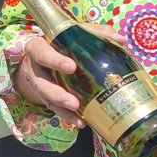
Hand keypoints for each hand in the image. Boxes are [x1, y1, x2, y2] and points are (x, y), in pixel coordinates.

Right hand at [10, 24, 124, 133]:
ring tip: (77, 113)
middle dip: (56, 92)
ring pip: (46, 99)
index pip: (42, 52)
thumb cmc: (64, 43)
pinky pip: (54, 109)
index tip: (71, 67)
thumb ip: (97, 34)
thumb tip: (121, 40)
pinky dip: (67, 116)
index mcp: (40, 47)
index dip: (54, 60)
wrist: (46, 57)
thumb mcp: (77, 34)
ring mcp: (40, 85)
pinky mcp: (46, 98)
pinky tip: (80, 122)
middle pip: (41, 82)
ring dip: (62, 107)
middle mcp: (36, 68)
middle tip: (73, 101)